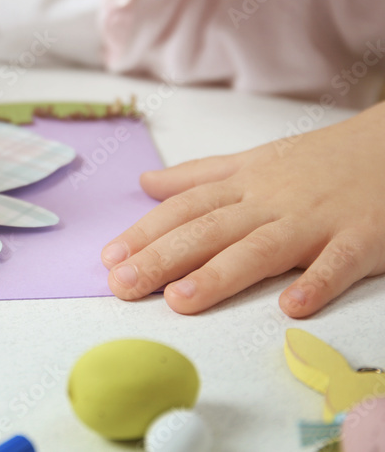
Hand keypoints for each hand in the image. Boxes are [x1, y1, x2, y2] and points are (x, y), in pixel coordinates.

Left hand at [101, 102, 384, 316]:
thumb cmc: (319, 160)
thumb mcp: (253, 161)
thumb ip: (198, 176)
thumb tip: (146, 183)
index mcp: (243, 185)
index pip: (183, 210)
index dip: (144, 233)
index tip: (108, 259)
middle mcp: (270, 202)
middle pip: (208, 230)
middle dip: (161, 257)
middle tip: (121, 286)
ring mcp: (315, 219)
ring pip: (261, 248)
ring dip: (219, 274)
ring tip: (180, 300)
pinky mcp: (362, 237)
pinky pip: (338, 262)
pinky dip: (318, 282)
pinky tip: (292, 307)